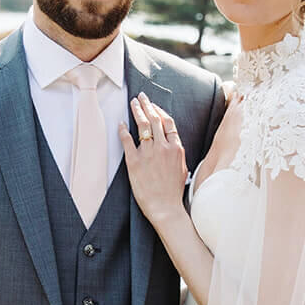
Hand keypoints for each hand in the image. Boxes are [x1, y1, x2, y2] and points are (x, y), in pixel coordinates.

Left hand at [119, 93, 187, 225]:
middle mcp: (163, 147)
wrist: (165, 207)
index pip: (168, 122)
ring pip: (143, 125)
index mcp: (176, 148)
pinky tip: (121, 123)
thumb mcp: (183, 169)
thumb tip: (173, 144)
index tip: (154, 106)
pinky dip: (123, 130)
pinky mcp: (134, 161)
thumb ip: (177, 153)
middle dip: (147, 105)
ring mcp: (148, 153)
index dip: (160, 111)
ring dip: (137, 111)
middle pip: (155, 119)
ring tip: (133, 103)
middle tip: (141, 97)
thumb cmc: (173, 192)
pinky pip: (127, 140)